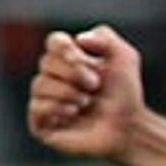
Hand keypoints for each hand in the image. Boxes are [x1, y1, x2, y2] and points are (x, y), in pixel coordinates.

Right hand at [27, 26, 146, 160]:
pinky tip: (74, 113)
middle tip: (95, 85)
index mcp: (70, 59)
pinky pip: (36, 107)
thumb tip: (78, 39)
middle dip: (73, 72)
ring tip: (87, 102)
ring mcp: (45, 100)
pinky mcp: (41, 123)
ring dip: (68, 92)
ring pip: (39, 84)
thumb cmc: (126, 95)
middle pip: (46, 62)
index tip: (80, 57)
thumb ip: (105, 37)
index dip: (63, 47)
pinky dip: (57, 108)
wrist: (129, 128)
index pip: (54, 42)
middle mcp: (54, 78)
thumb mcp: (125, 57)